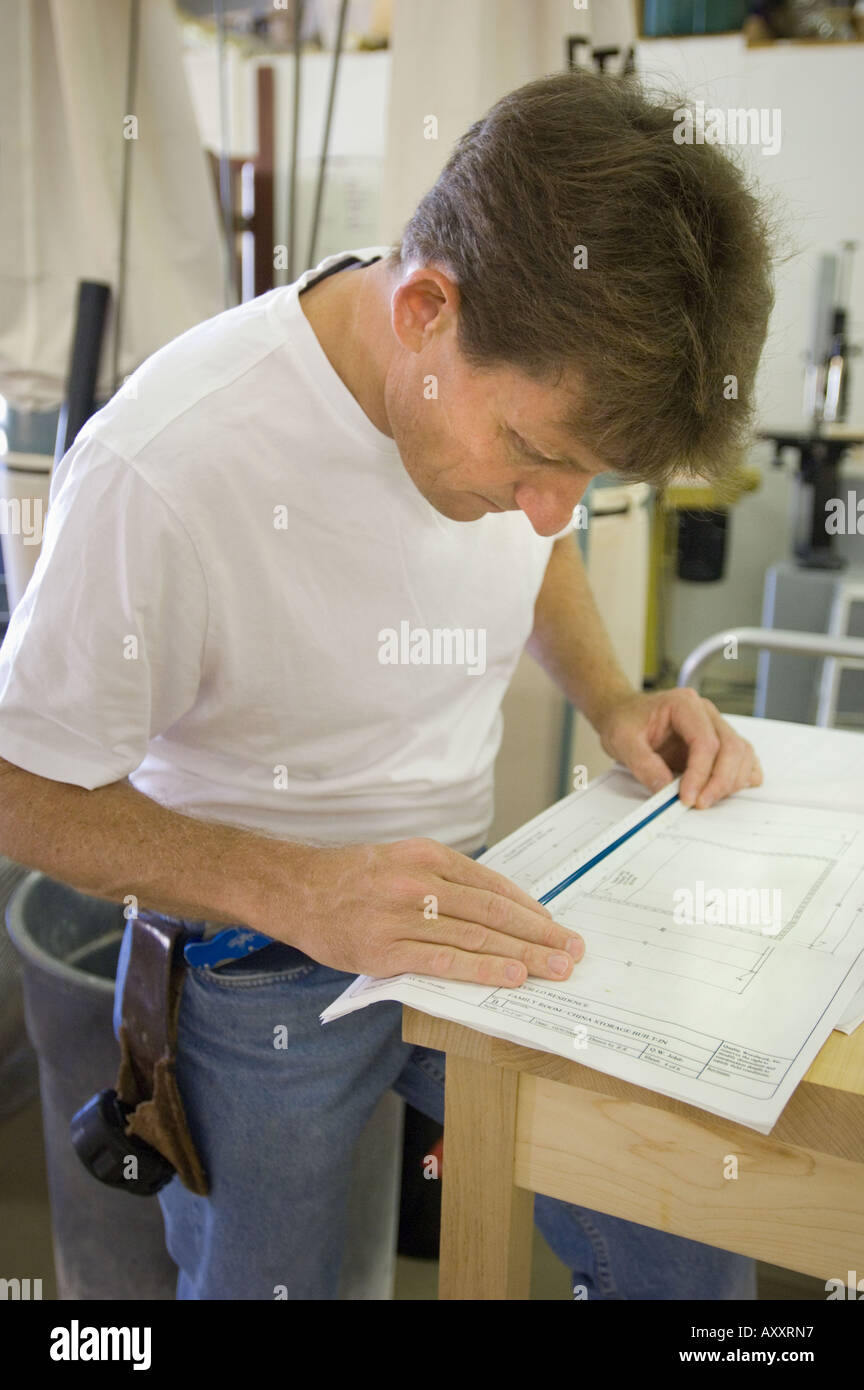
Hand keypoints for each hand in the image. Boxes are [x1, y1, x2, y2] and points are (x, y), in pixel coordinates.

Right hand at [265, 837, 584, 986]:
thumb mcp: (401, 860)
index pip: (493, 885)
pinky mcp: (384, 949)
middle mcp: (420, 881)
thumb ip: (444, 880)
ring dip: (523, 956)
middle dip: (540, 935)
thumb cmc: (350, 879)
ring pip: (476, 937)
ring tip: (555, 970)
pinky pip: (443, 961)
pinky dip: (481, 969)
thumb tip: (495, 909)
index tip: (556, 927)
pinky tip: (510, 978)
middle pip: (494, 912)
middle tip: (572, 952)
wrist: (295, 890)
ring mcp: (402, 915)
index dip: (531, 909)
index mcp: (428, 855)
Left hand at [594, 687, 762, 808]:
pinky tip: (726, 791)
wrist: (623, 714)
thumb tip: (665, 789)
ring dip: (731, 782)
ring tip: (706, 800)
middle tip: (699, 804)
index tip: (686, 798)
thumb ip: (643, 764)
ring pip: (742, 754)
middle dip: (719, 781)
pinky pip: (743, 758)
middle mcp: (706, 713)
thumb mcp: (622, 740)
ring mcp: (716, 726)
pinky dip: (740, 777)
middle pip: (731, 748)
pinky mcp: (719, 742)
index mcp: (684, 704)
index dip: (700, 773)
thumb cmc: (625, 721)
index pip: (705, 741)